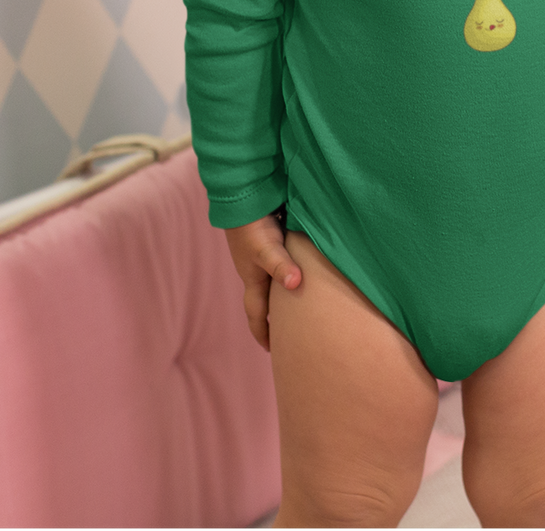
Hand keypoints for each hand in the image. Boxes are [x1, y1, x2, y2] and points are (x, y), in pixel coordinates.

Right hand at [224, 212, 302, 350]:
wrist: (241, 194)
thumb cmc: (252, 224)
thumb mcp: (267, 248)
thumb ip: (281, 265)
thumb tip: (295, 284)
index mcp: (253, 279)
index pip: (256, 314)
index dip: (263, 333)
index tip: (273, 350)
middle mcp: (256, 270)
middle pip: (264, 301)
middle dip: (273, 319)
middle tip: (288, 334)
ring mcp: (261, 256)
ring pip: (272, 282)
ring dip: (282, 295)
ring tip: (298, 305)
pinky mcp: (269, 241)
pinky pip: (280, 264)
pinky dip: (288, 272)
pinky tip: (302, 269)